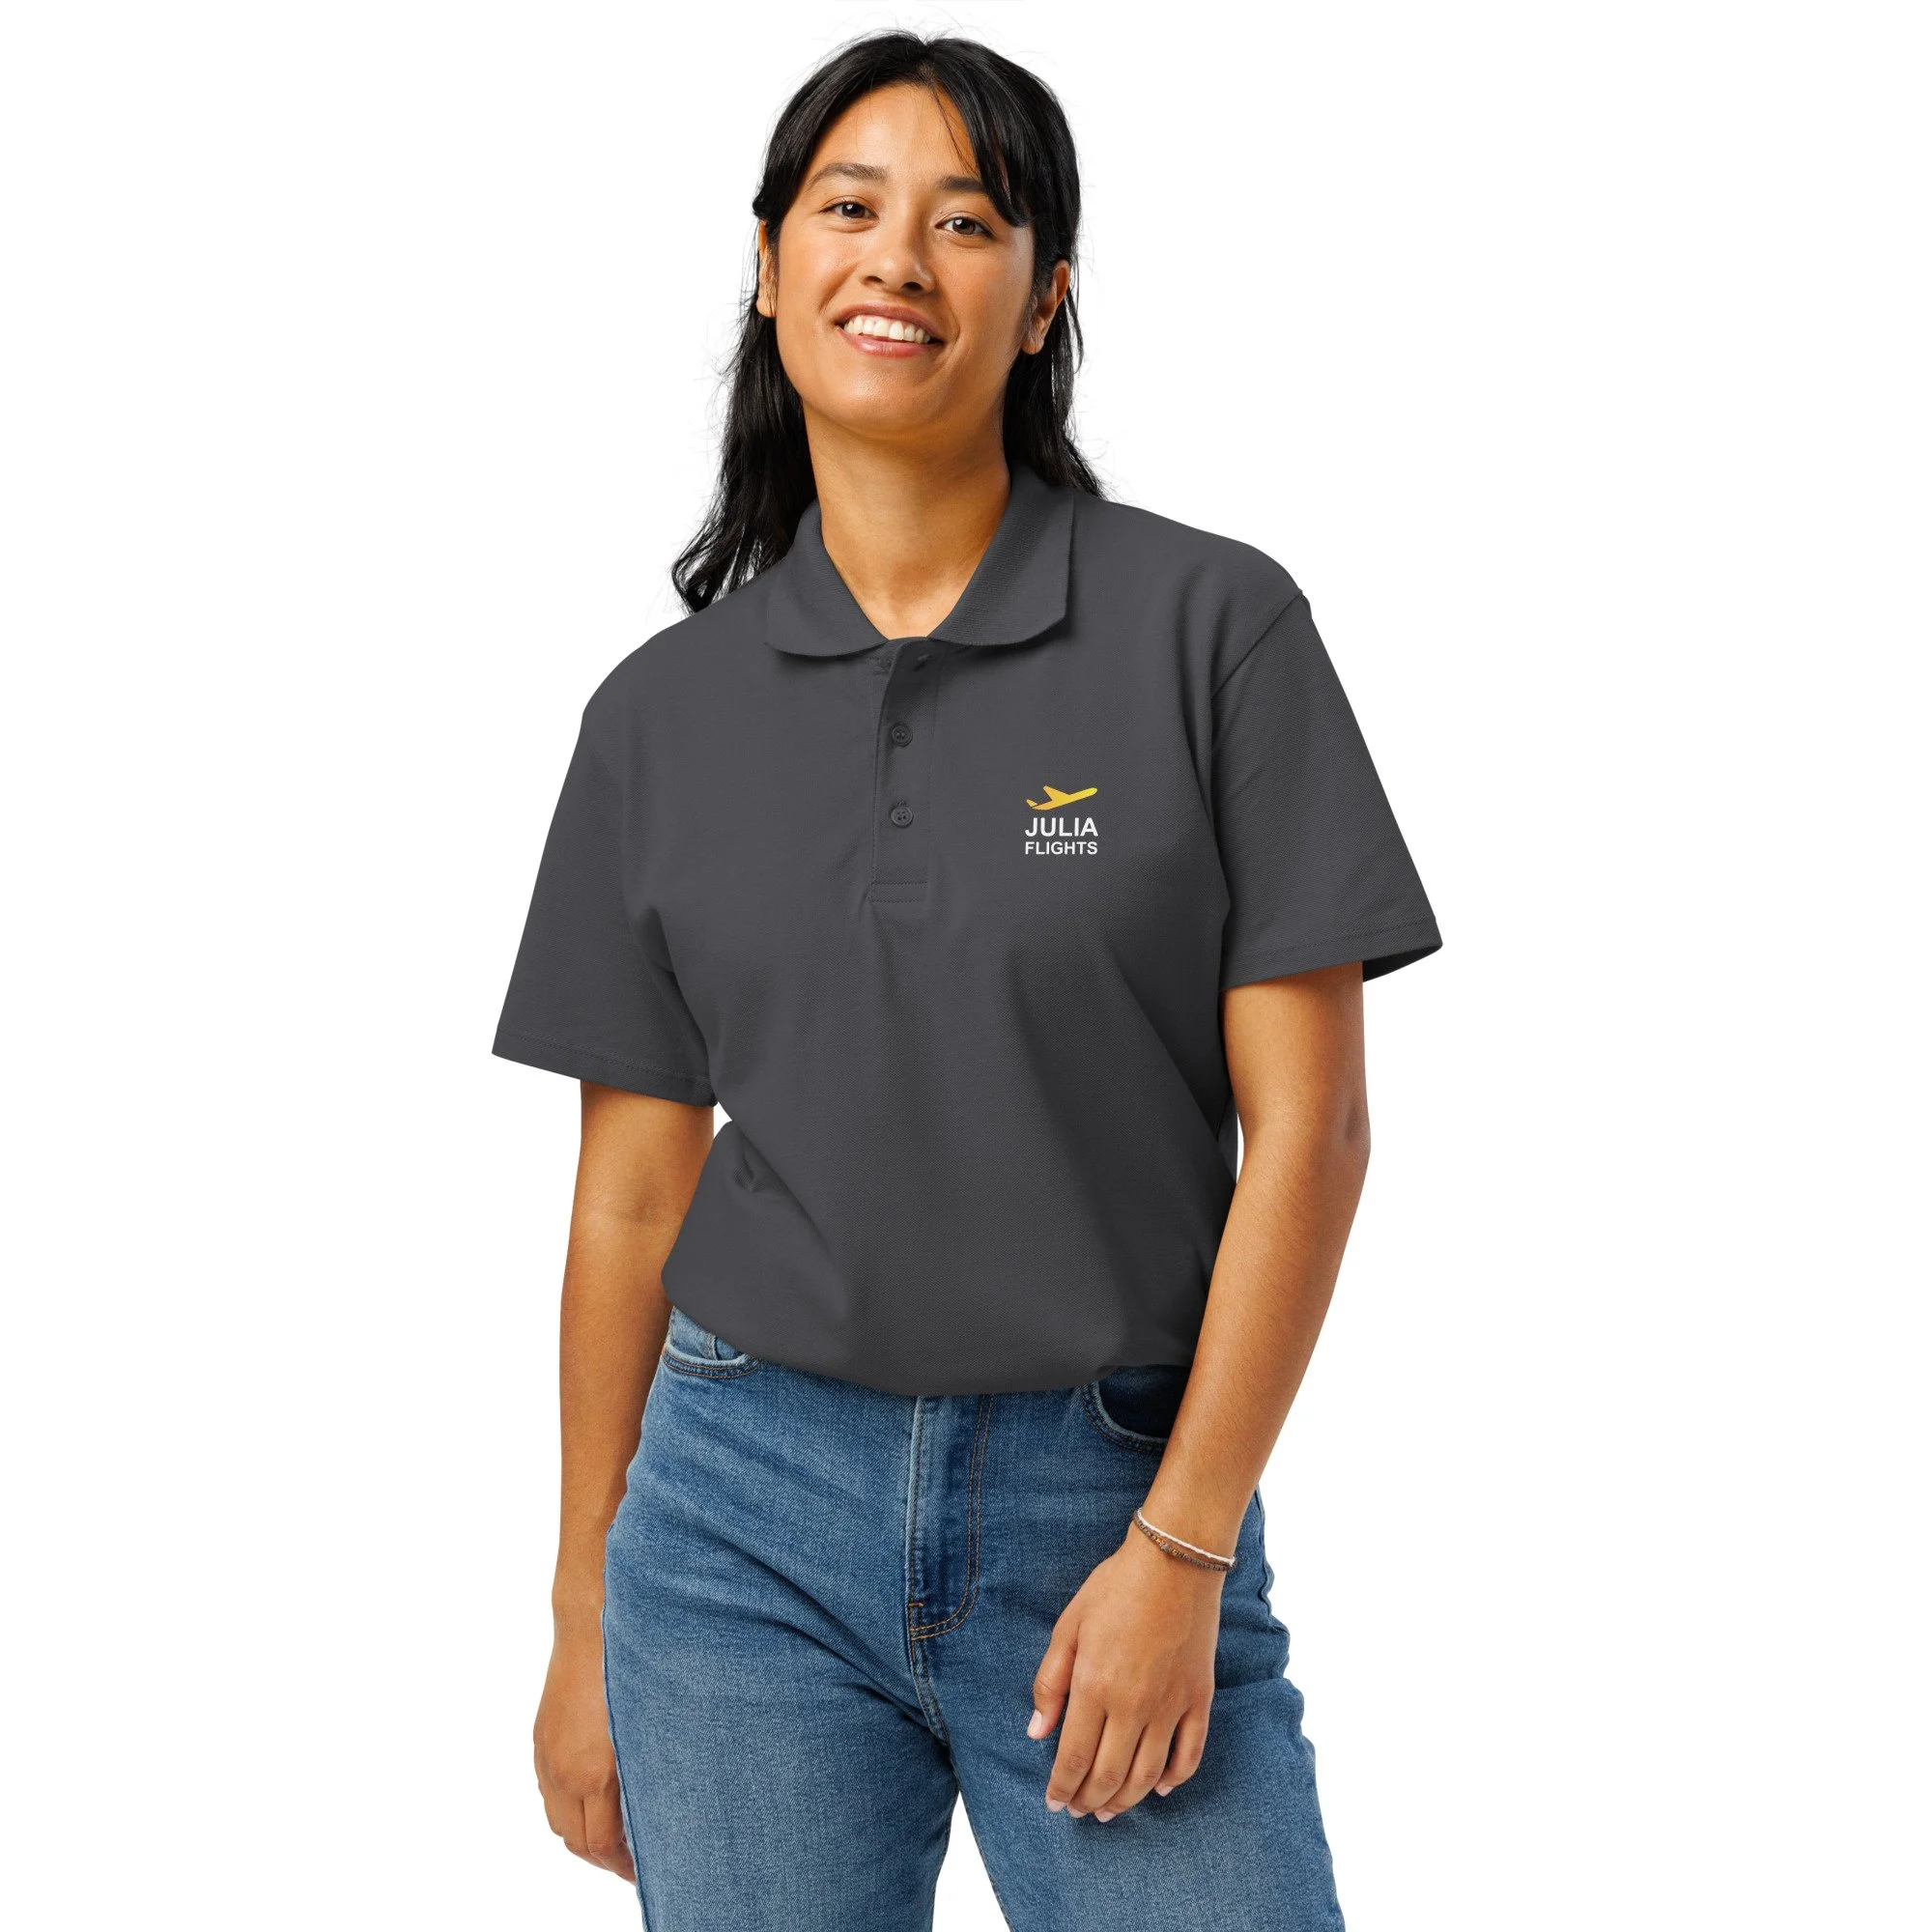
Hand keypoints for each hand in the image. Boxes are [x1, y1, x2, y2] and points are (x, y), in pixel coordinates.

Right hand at [534, 1620, 634, 1881]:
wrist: (593, 1619)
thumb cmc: (632, 1665)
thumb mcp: (651, 1724)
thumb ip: (650, 1770)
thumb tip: (663, 1805)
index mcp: (592, 1771)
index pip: (601, 1845)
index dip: (624, 1865)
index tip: (648, 1869)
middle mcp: (562, 1769)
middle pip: (576, 1841)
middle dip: (605, 1857)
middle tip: (637, 1860)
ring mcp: (546, 1754)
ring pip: (558, 1819)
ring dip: (585, 1834)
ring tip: (619, 1834)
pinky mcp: (540, 1738)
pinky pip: (549, 1790)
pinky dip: (569, 1806)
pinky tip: (595, 1797)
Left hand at [1028, 1528, 1222, 1818]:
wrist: (1174, 1563)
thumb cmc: (1114, 1588)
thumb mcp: (1068, 1627)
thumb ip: (1050, 1683)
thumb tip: (1037, 1733)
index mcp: (1095, 1687)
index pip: (1074, 1758)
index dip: (1062, 1788)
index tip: (1054, 1802)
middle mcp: (1134, 1705)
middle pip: (1109, 1775)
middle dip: (1089, 1801)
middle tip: (1077, 1811)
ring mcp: (1171, 1705)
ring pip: (1148, 1774)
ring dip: (1126, 1800)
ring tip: (1109, 1810)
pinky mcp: (1199, 1699)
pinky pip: (1189, 1754)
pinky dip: (1175, 1779)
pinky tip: (1160, 1788)